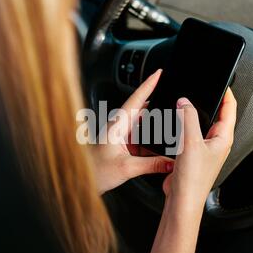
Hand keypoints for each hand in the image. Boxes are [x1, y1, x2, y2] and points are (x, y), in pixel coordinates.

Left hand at [91, 70, 173, 194]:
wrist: (80, 180)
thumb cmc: (94, 171)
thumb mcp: (127, 168)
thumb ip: (152, 165)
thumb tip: (171, 163)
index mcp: (118, 124)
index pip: (137, 99)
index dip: (149, 84)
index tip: (159, 72)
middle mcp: (118, 126)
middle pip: (142, 109)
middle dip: (158, 102)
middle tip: (173, 99)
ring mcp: (119, 135)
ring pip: (141, 124)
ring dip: (154, 124)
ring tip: (170, 123)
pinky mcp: (121, 145)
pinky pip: (139, 138)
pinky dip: (150, 140)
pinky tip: (159, 146)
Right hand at [143, 89, 236, 252]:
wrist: (182, 200)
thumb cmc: (193, 179)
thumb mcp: (191, 142)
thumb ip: (188, 118)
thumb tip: (184, 102)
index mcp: (223, 138)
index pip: (230, 110)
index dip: (227, 94)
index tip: (222, 82)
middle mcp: (216, 143)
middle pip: (217, 116)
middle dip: (210, 102)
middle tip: (203, 90)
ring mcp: (204, 149)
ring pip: (202, 125)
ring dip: (195, 115)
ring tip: (186, 104)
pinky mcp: (192, 154)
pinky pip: (190, 135)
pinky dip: (184, 126)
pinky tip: (176, 124)